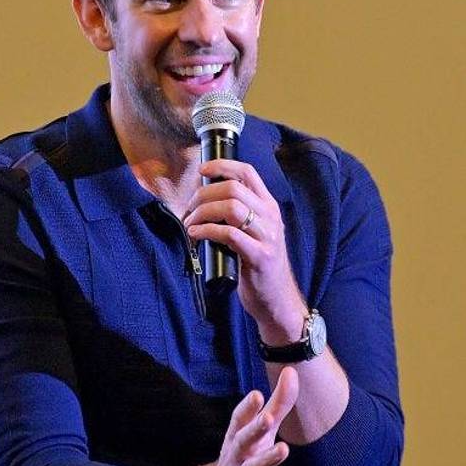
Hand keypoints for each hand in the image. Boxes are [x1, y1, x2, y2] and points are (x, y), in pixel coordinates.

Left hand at [183, 159, 306, 336]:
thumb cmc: (258, 265)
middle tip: (189, 208)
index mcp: (269, 207)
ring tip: (190, 223)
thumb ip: (239, 215)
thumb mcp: (255, 233)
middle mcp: (270, 217)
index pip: (248, 172)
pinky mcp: (259, 256)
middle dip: (203, 194)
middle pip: (233, 188)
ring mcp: (266, 236)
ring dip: (203, 212)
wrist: (277, 300)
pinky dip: (207, 230)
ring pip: (231, 207)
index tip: (202, 170)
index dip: (223, 165)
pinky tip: (195, 234)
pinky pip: (229, 234)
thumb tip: (205, 199)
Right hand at [202, 367, 300, 465]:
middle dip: (254, 430)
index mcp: (237, 438)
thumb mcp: (260, 432)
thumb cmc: (244, 458)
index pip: (238, 421)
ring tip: (284, 449)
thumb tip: (291, 371)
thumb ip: (277, 404)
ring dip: (267, 459)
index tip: (256, 394)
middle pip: (242, 442)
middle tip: (267, 417)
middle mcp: (236, 458)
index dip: (246, 408)